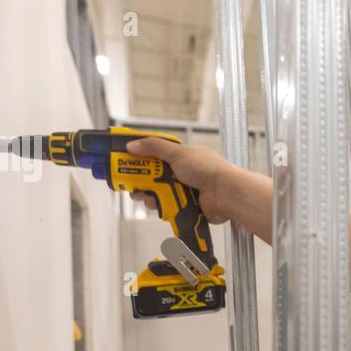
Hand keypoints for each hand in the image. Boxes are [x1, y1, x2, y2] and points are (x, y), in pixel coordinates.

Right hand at [125, 138, 249, 224]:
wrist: (225, 193)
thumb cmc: (208, 170)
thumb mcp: (178, 153)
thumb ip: (154, 147)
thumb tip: (133, 144)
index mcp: (183, 157)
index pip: (157, 157)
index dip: (141, 160)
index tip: (126, 162)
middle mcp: (184, 174)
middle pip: (155, 177)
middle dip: (141, 181)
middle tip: (130, 184)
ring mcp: (186, 190)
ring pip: (160, 193)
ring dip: (150, 195)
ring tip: (144, 196)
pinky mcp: (187, 206)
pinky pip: (168, 206)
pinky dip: (161, 206)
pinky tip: (157, 206)